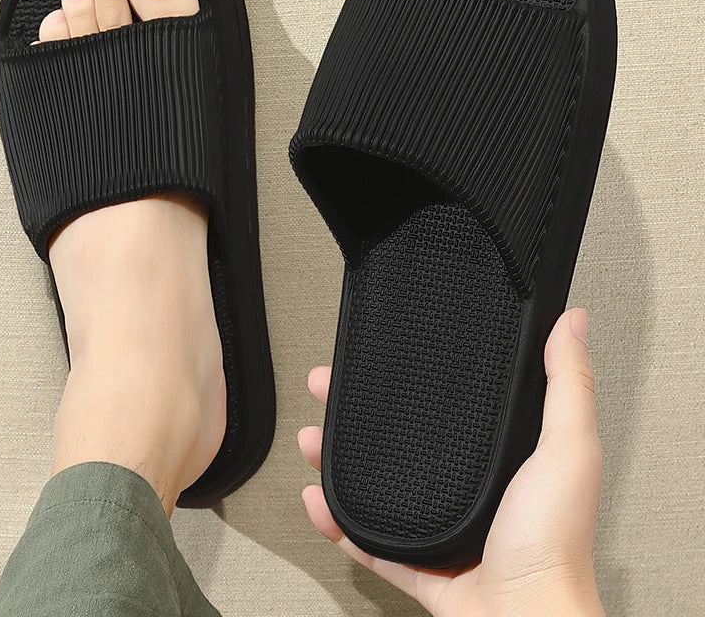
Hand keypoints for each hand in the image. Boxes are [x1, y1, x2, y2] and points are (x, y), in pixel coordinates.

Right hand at [298, 308, 605, 615]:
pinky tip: (317, 500)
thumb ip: (567, 385)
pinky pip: (368, 540)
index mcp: (498, 456)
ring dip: (336, 460)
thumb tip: (572, 322)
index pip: (444, 404)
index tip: (381, 353)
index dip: (407, 376)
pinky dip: (337, 522)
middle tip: (327, 387)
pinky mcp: (418, 563)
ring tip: (311, 437)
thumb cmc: (553, 543)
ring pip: (375, 484)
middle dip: (355, 411)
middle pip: (399, 439)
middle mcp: (466, 487)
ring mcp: (438, 526)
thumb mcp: (567, 449)